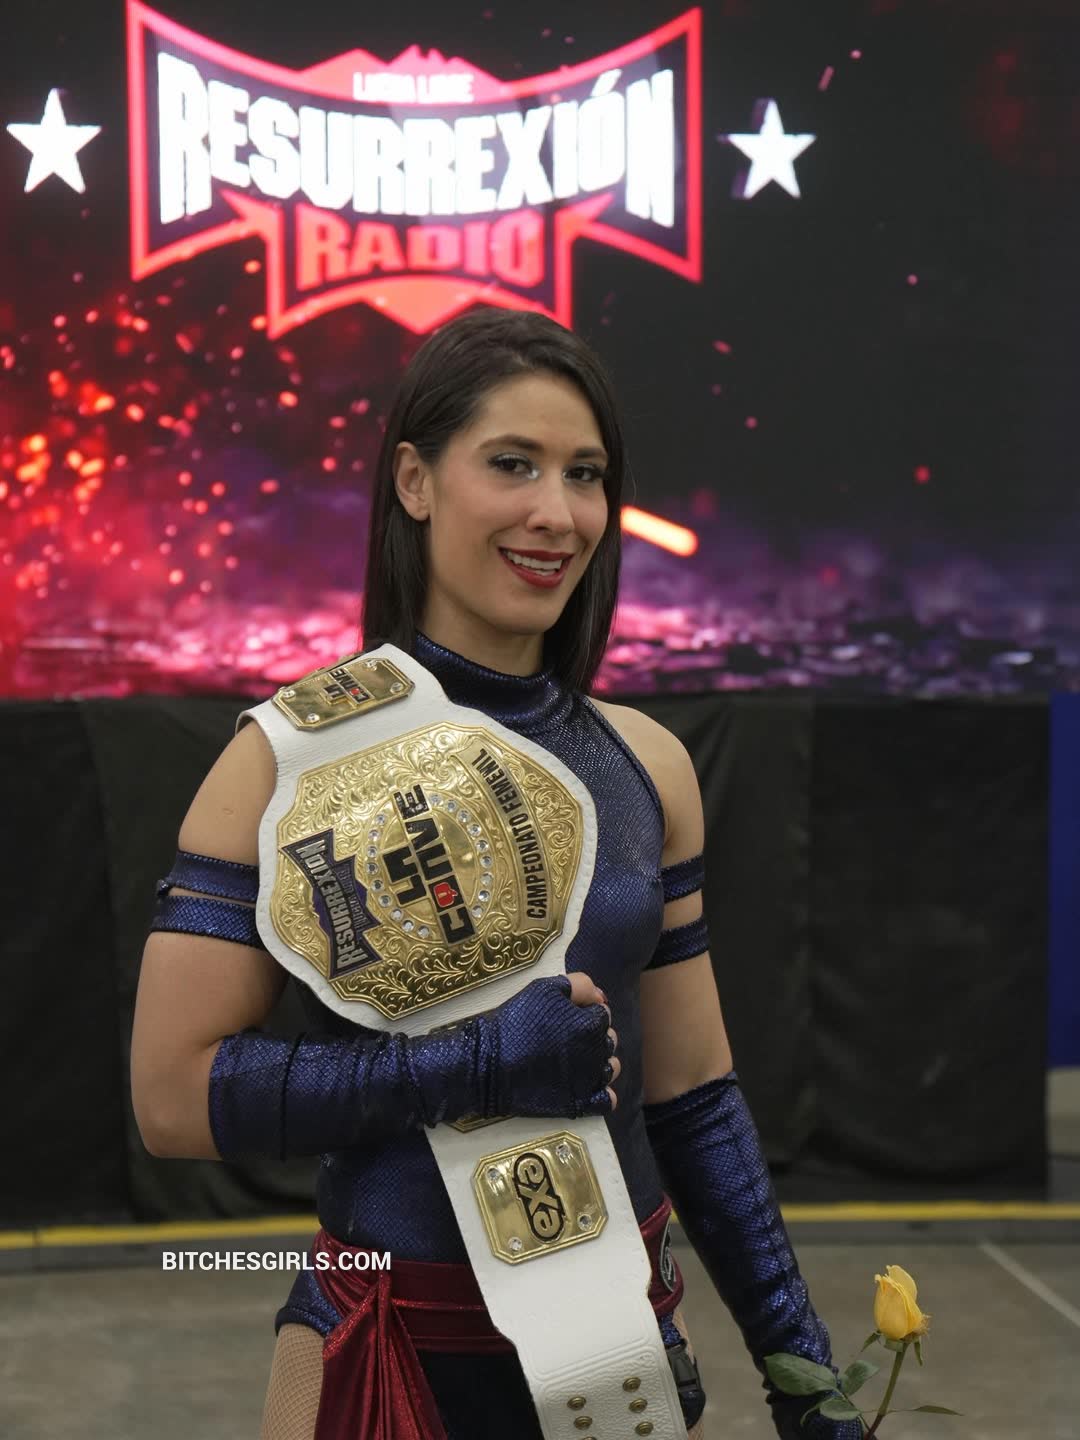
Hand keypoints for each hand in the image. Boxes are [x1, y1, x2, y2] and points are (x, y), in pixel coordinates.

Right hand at [476, 971, 620, 1118]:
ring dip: (600, 1062)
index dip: (585, 1013)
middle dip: (593, 1036)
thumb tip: (601, 998)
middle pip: (608, 1040)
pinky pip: (606, 1101)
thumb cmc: (516, 1023)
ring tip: (575, 1061)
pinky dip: (602, 1094)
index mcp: (591, 1024)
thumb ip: (579, 985)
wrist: (489, 1065)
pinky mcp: (579, 1104)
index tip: (566, 1017)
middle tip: (565, 1037)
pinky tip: (586, 1087)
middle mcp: (596, 1053)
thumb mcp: (544, 989)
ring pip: (611, 1068)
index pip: (602, 1014)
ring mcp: (589, 1081)